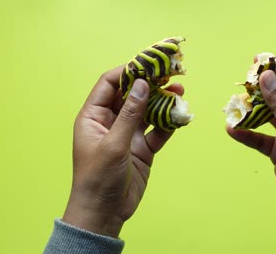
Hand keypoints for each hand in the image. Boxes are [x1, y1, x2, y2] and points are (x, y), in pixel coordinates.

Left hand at [62, 66, 182, 236]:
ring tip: (181, 91)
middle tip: (171, 74)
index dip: (128, 71)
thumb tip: (142, 84)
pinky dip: (169, 123)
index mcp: (94, 116)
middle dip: (151, 84)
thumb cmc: (98, 178)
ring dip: (163, 101)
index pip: (109, 84)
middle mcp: (111, 122)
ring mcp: (128, 135)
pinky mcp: (143, 149)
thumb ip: (130, 113)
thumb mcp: (114, 144)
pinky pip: (158, 130)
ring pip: (148, 111)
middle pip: (132, 94)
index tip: (148, 62)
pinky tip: (181, 115)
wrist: (104, 213)